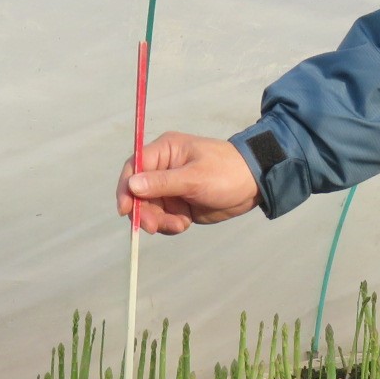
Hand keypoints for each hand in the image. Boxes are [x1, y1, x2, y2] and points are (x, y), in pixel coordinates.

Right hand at [115, 131, 259, 234]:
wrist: (254, 186)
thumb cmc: (226, 172)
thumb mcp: (195, 177)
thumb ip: (162, 182)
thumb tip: (131, 184)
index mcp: (165, 151)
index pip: (134, 167)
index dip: (125, 188)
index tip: (125, 209)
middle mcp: (163, 169)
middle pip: (138, 193)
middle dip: (145, 211)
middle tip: (155, 227)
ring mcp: (170, 188)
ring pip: (150, 209)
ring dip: (159, 221)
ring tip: (179, 225)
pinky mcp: (179, 204)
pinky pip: (164, 218)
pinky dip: (170, 224)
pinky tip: (185, 224)